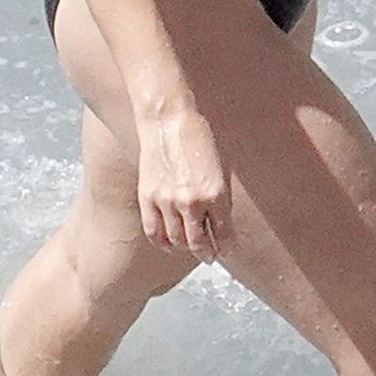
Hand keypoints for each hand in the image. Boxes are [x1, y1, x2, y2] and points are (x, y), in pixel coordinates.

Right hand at [135, 102, 231, 263]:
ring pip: (177, 241)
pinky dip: (162, 243)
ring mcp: (168, 201)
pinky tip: (169, 244)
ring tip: (191, 249)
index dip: (226, 247)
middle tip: (210, 256)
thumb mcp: (221, 166)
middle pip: (199, 243)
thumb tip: (221, 220)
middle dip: (207, 253)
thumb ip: (221, 196)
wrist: (168, 118)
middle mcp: (192, 202)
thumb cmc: (199, 135)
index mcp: (216, 193)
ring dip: (186, 248)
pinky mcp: (148, 197)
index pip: (223, 234)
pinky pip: (154, 232)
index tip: (227, 251)